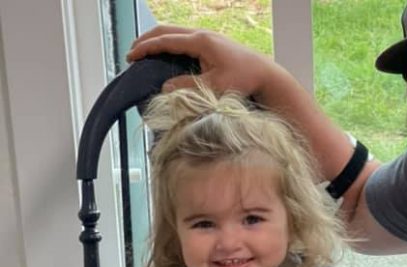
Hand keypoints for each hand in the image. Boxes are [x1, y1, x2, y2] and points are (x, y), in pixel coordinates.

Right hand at [127, 25, 274, 96]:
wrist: (266, 74)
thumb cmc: (244, 81)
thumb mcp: (215, 87)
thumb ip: (188, 87)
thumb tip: (165, 88)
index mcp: (200, 41)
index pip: (165, 40)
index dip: (146, 48)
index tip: (131, 57)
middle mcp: (202, 34)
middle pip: (166, 30)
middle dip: (146, 40)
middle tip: (132, 52)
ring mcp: (208, 37)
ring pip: (175, 32)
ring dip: (158, 40)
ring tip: (144, 52)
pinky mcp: (212, 43)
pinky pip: (184, 38)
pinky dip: (170, 43)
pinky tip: (166, 55)